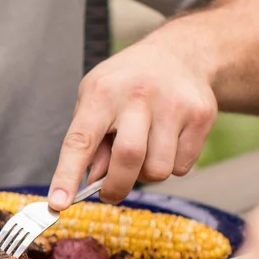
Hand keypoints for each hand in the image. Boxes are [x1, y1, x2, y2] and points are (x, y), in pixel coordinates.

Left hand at [47, 31, 217, 209]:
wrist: (179, 54)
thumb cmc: (127, 83)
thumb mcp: (96, 99)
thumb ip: (91, 140)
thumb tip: (93, 181)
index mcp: (102, 93)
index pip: (80, 140)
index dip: (67, 175)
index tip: (57, 204)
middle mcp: (138, 95)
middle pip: (129, 158)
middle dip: (117, 187)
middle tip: (109, 193)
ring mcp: (173, 105)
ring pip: (158, 170)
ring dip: (147, 174)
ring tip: (145, 151)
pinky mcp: (200, 117)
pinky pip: (182, 167)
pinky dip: (171, 165)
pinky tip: (168, 141)